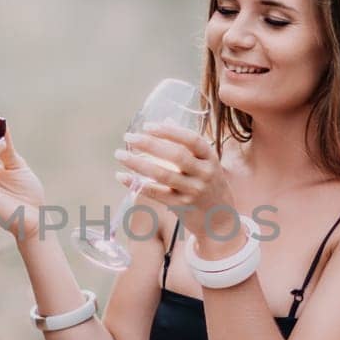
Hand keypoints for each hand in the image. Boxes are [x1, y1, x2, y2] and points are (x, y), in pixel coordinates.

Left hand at [114, 123, 237, 243]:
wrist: (219, 220)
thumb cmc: (208, 185)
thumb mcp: (205, 162)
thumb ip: (187, 143)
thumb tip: (166, 119)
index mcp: (210, 157)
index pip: (191, 139)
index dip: (169, 131)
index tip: (147, 126)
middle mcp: (204, 173)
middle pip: (176, 155)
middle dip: (150, 144)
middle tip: (128, 137)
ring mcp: (194, 191)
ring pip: (163, 174)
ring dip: (138, 163)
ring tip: (119, 154)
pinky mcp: (182, 206)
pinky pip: (156, 193)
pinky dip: (137, 184)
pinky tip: (122, 176)